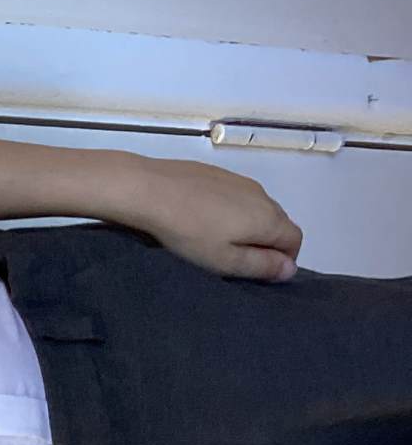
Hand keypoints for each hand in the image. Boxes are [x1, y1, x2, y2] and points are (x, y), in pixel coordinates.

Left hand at [124, 156, 303, 281]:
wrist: (148, 189)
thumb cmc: (188, 232)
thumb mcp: (224, 260)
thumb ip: (260, 265)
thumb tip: (290, 269)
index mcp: (270, 217)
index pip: (295, 240)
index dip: (284, 259)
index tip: (260, 272)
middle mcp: (262, 194)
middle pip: (278, 222)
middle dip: (266, 242)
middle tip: (235, 259)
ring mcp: (239, 179)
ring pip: (255, 207)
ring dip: (246, 225)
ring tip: (216, 239)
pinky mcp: (216, 172)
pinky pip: (234, 195)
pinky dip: (228, 209)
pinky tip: (201, 217)